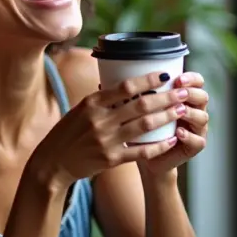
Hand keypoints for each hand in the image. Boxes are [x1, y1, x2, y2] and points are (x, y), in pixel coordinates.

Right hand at [28, 71, 188, 189]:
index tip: (165, 75)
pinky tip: (171, 139)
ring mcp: (106, 140)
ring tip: (181, 110)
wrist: (53, 162)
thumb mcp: (80, 109)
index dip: (148, 79)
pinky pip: (141, 151)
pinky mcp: (111, 159)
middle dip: (166, 97)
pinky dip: (158, 145)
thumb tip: (127, 86)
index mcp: (92, 102)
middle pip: (141, 105)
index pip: (125, 86)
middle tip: (183, 92)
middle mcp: (100, 119)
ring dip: (166, 117)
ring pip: (145, 126)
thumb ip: (102, 99)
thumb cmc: (68, 132)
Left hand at [138, 72, 208, 177]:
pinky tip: (178, 132)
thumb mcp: (140, 108)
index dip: (190, 78)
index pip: (196, 81)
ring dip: (191, 112)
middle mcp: (194, 110)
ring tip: (179, 111)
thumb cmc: (143, 128)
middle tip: (178, 92)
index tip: (175, 77)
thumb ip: (140, 92)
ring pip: (202, 117)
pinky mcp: (193, 147)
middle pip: (203, 96)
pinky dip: (188, 136)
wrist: (147, 157)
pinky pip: (197, 141)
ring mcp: (196, 129)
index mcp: (184, 97)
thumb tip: (120, 74)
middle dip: (191, 92)